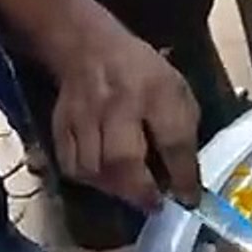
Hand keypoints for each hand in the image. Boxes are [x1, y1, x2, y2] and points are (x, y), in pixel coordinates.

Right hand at [49, 16, 201, 208]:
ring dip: (116, 189)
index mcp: (157, 92)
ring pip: (95, 168)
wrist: (88, 47)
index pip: (173, 141)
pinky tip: (106, 180)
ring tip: (132, 194)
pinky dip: (91, 180)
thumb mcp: (176, 90)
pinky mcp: (62, 125)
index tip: (189, 199)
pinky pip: (72, 166)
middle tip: (154, 205)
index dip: (182, 176)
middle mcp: (119, 104)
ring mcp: (85, 116)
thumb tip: (182, 177)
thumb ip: (183, 130)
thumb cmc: (143, 73)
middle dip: (141, 190)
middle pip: (124, 159)